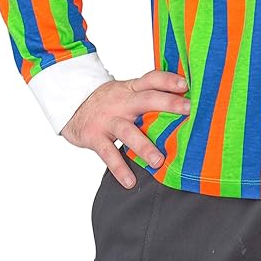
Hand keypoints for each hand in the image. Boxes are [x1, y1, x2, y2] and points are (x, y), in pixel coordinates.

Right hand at [60, 69, 190, 188]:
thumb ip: (148, 95)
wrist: (72, 106)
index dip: (169, 79)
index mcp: (131, 88)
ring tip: (159, 161)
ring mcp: (108, 120)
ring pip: (128, 131)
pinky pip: (108, 154)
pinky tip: (130, 181)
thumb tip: (182, 101)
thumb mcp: (127, 91)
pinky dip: (119, 168)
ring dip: (144, 146)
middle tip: (189, 110)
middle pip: (146, 99)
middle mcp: (122, 101)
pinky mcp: (95, 137)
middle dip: (168, 103)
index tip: (187, 84)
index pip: (152, 79)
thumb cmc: (109, 101)